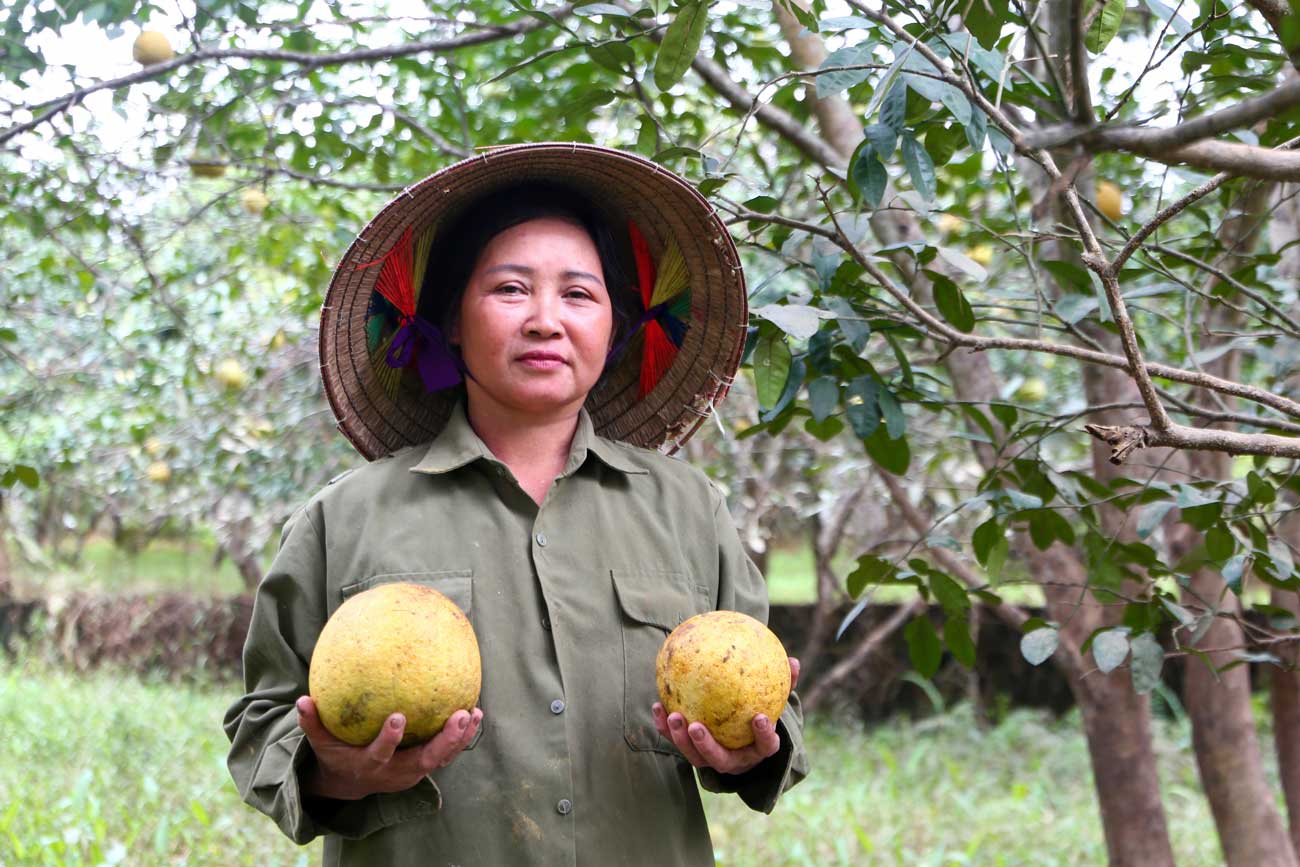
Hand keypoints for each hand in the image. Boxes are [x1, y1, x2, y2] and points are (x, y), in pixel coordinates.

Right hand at [295, 696, 482, 800]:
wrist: (351, 782)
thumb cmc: (336, 754)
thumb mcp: (321, 742)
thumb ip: (312, 722)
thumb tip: (302, 699)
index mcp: (370, 765)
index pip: (381, 754)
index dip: (390, 739)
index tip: (398, 716)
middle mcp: (395, 772)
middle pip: (424, 760)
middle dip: (443, 741)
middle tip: (459, 715)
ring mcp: (412, 772)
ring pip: (441, 759)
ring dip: (459, 738)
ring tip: (474, 713)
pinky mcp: (424, 768)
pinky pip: (446, 754)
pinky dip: (461, 737)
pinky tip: (474, 713)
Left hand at [651, 656, 798, 775]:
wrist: (743, 743)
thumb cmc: (759, 716)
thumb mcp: (774, 703)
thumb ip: (784, 686)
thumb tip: (794, 662)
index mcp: (758, 750)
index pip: (766, 746)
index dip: (764, 735)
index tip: (759, 717)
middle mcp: (734, 761)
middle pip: (719, 759)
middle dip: (706, 745)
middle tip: (696, 726)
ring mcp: (712, 760)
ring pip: (695, 757)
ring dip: (681, 739)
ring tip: (673, 716)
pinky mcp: (693, 754)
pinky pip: (677, 742)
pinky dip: (665, 728)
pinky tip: (658, 706)